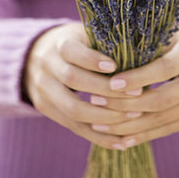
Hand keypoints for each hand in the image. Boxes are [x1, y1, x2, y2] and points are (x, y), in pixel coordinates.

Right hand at [23, 22, 144, 149]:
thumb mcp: (86, 35)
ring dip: (105, 117)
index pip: (72, 52)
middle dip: (106, 90)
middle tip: (136, 94)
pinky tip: (121, 142)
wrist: (36, 56)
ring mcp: (43, 90)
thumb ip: (106, 43)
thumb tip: (142, 54)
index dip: (92, 60)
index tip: (115, 65)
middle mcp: (47, 66)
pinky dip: (99, 137)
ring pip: (72, 109)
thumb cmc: (77, 43)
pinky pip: (74, 127)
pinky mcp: (47, 109)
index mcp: (59, 44)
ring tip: (133, 117)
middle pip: (73, 80)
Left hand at [88, 22, 178, 147]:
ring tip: (100, 125)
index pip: (164, 69)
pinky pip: (169, 129)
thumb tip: (112, 56)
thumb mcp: (172, 33)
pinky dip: (144, 135)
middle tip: (97, 101)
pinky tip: (121, 139)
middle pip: (162, 99)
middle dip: (126, 104)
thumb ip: (149, 45)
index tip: (112, 83)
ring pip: (163, 119)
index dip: (138, 78)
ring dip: (129, 125)